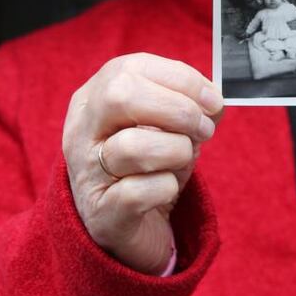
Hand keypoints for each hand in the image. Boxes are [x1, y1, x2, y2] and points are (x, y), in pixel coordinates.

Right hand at [62, 53, 223, 274]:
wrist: (129, 227)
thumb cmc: (151, 163)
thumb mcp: (168, 124)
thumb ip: (191, 104)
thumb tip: (213, 101)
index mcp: (95, 95)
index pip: (133, 68)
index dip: (182, 80)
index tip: (213, 100)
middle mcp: (81, 129)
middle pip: (121, 95)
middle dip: (177, 109)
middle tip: (204, 129)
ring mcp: (85, 172)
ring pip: (132, 146)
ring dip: (177, 150)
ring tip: (185, 158)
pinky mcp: (100, 213)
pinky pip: (136, 193)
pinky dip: (166, 188)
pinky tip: (167, 189)